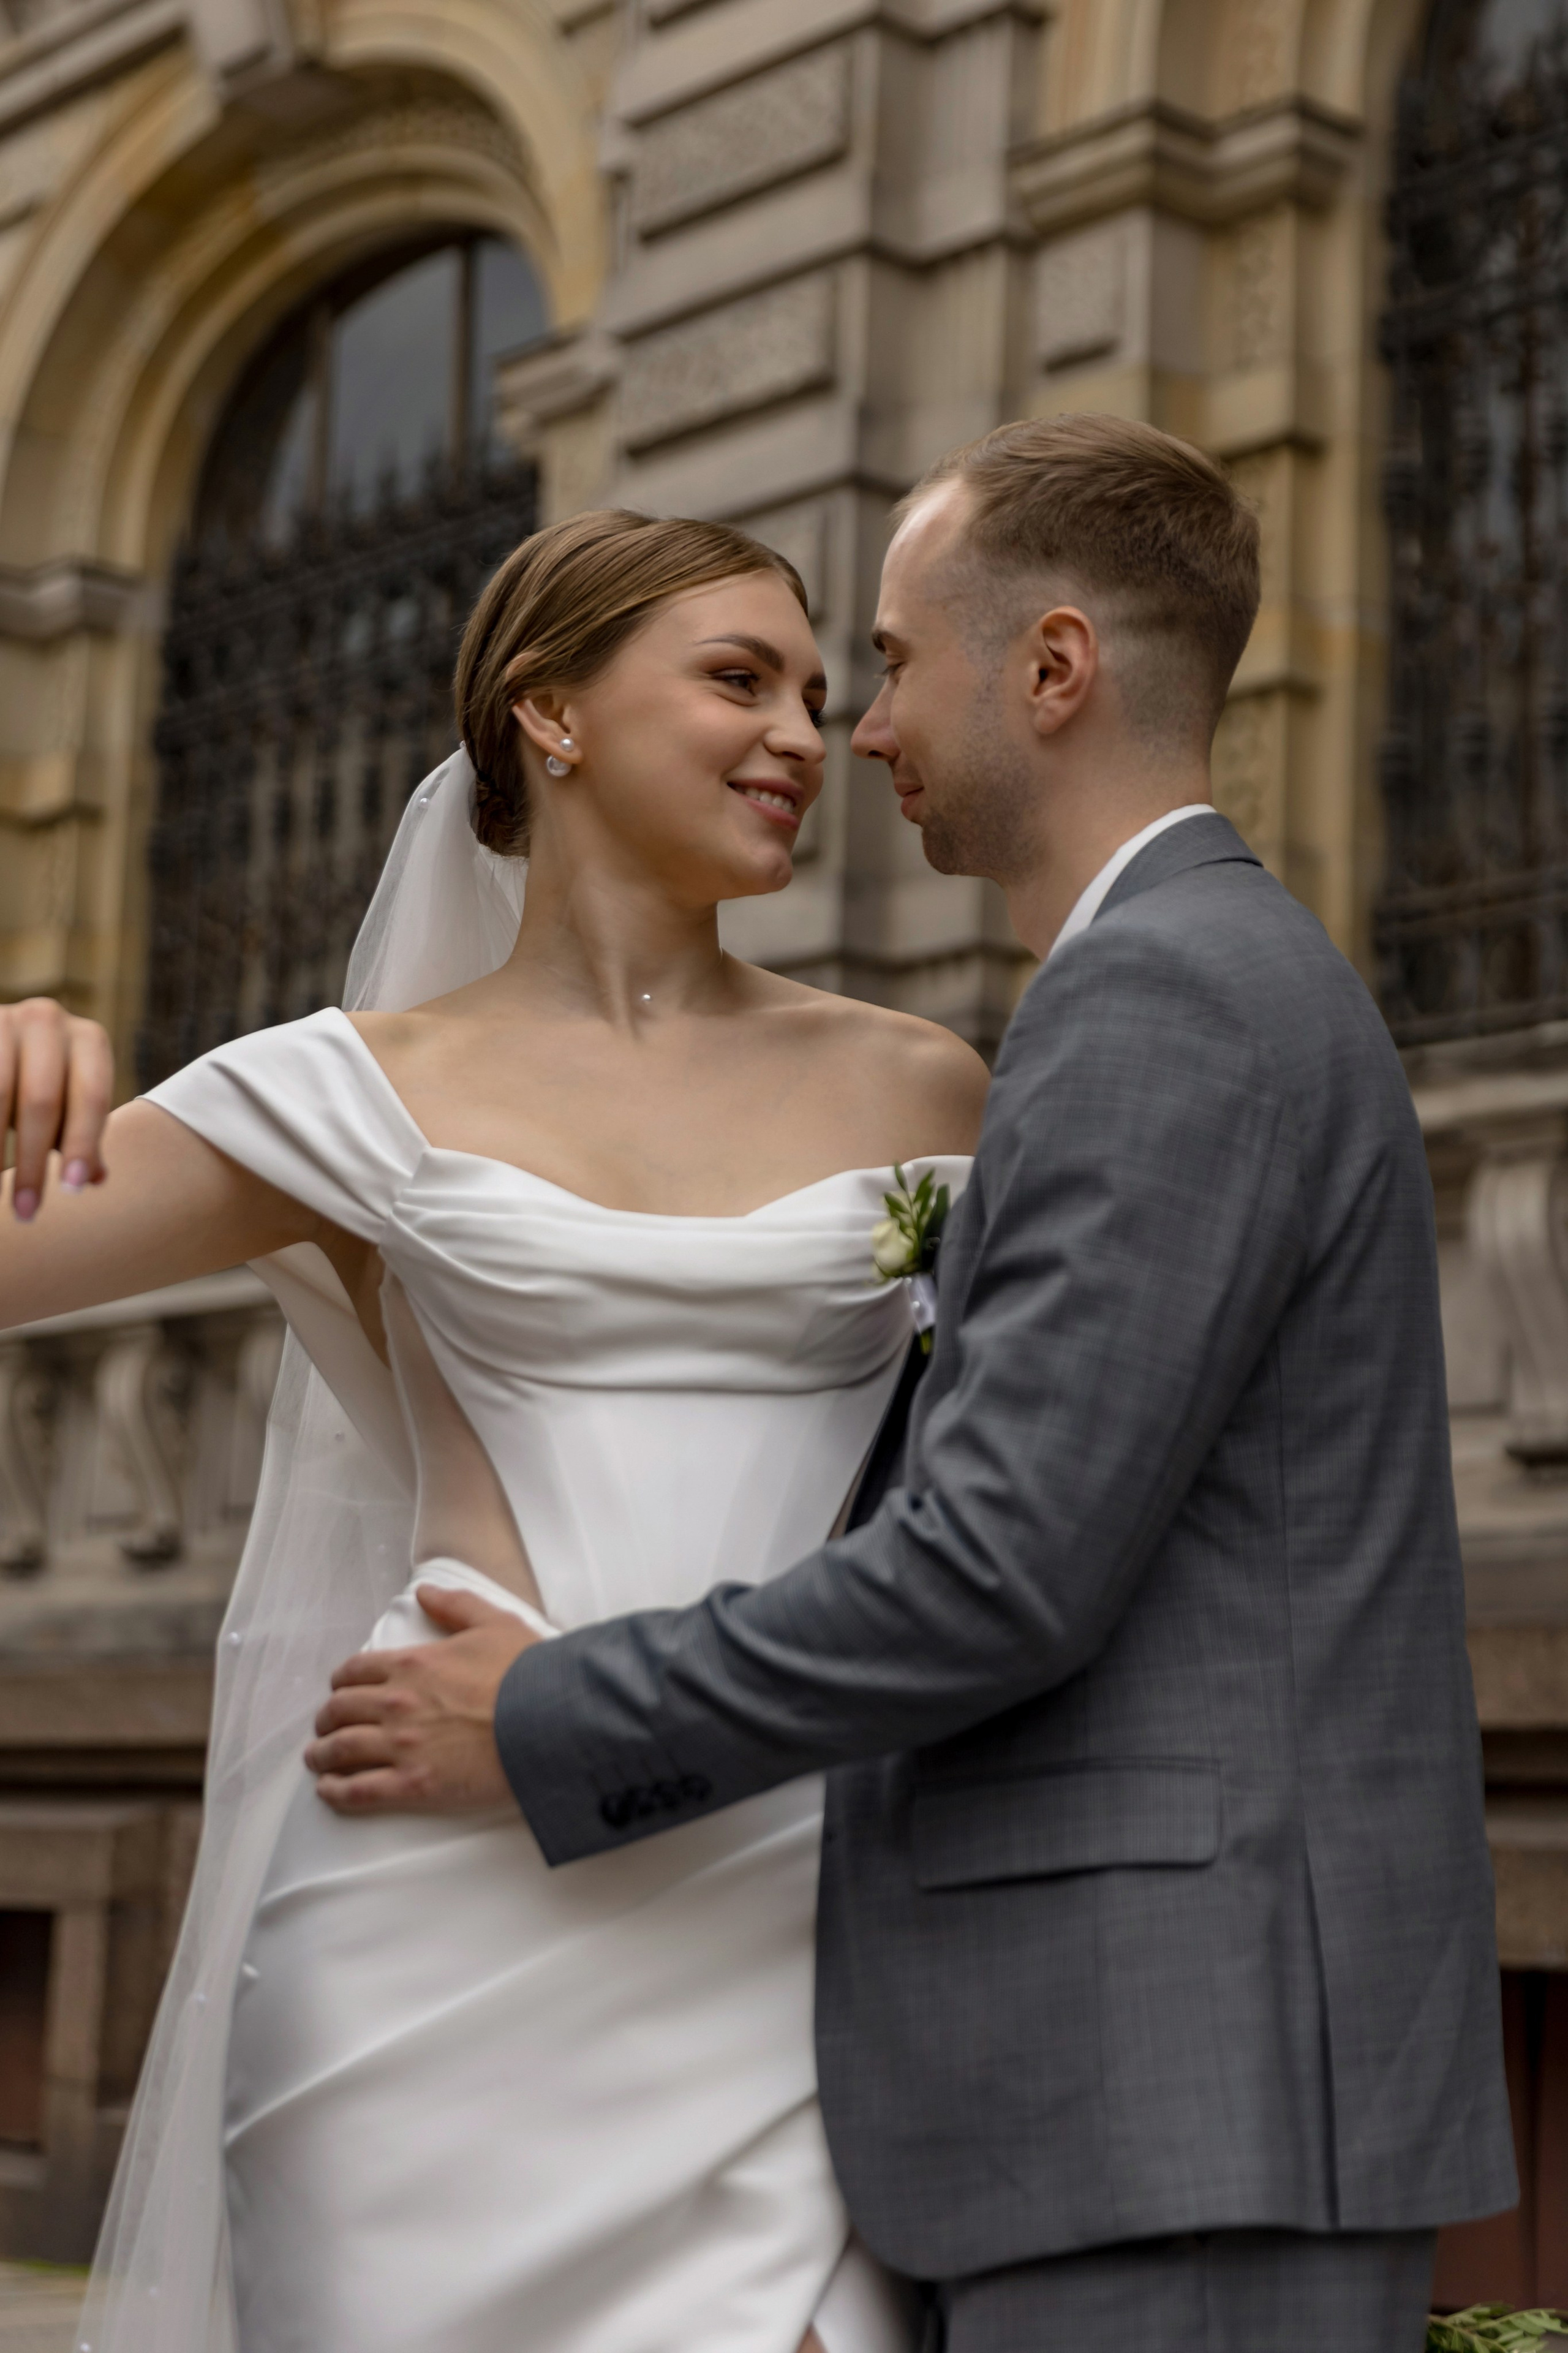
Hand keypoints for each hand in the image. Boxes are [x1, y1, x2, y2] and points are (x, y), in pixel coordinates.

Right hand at [3, 999, 113, 1221]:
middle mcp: (48, 1020)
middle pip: (42, 1102)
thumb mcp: (69, 1103)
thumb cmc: (41, 1080)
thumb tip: (97, 1178)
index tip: (71, 1189)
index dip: (82, 1145)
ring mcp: (4, 1019)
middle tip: (27, 1212)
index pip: (91, 1098)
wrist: (1, 1039)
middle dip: (32, 1163)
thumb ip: (82, 1137)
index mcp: (89, 1040)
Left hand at [307, 1584, 540, 1814]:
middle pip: (339, 1710)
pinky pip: (359, 1790)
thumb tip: (425, 1592)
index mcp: (412, 1664)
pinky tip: (329, 1791)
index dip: (341, 1682)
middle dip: (327, 1719)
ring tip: (317, 1759)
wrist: (550, 1721)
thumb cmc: (527, 1673)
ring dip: (322, 1755)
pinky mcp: (414, 1785)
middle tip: (326, 1727)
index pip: (355, 1672)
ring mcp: (402, 1746)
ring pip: (341, 1750)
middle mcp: (397, 1703)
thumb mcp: (493, 1622)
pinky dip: (336, 1791)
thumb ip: (454, 1605)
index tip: (340, 1691)